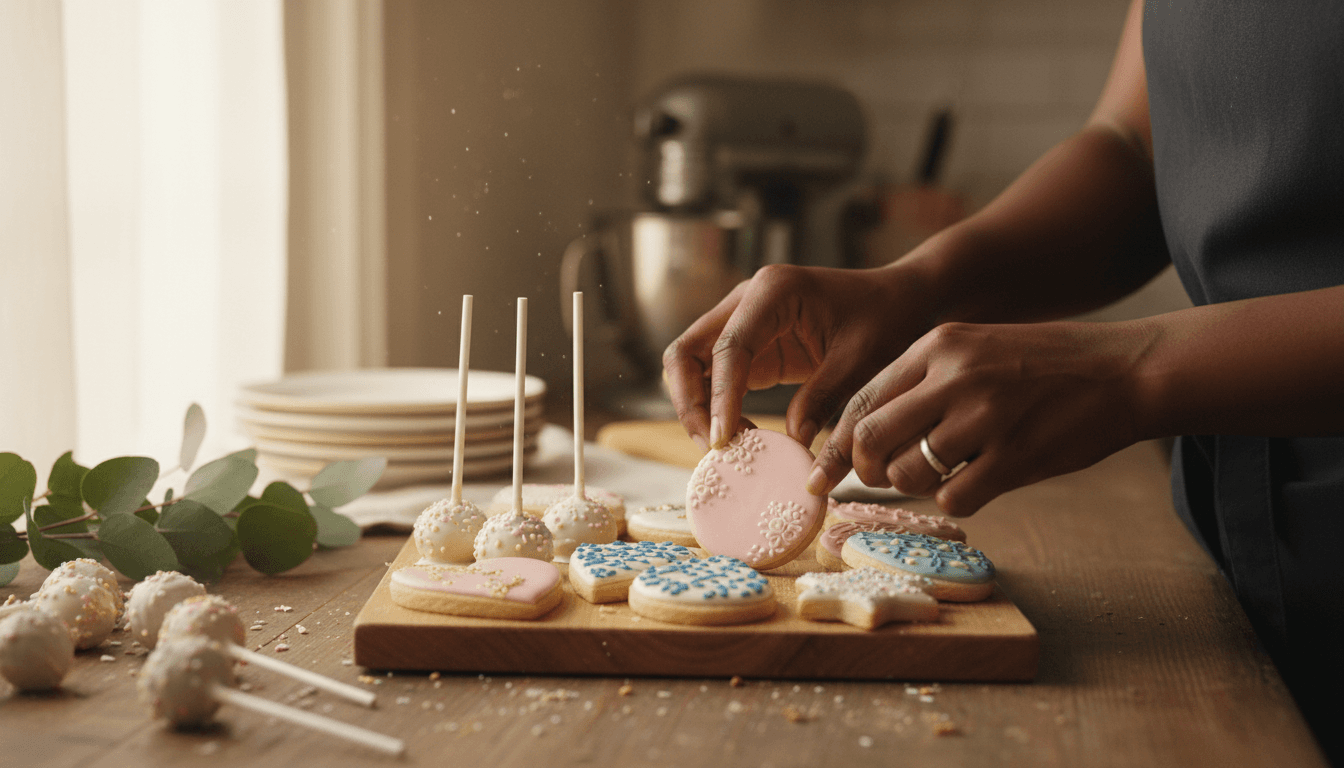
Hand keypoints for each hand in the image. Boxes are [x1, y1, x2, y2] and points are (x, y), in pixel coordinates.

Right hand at [662, 263, 934, 451]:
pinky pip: (714, 378)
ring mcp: (742, 322)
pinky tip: (741, 437)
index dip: (721, 397)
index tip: (724, 440)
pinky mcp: (749, 346)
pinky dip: (717, 408)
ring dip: (697, 408)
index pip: (730, 347)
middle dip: (691, 403)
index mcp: (773, 291)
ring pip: (691, 366)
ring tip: (726, 448)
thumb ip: (823, 397)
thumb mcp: (861, 360)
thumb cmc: (884, 320)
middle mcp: (746, 300)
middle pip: (687, 352)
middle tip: (713, 446)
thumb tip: (790, 442)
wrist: (897, 301)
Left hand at [807, 319, 1154, 516]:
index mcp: (938, 346)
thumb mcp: (976, 348)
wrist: (1124, 371)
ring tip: (940, 473)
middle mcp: (954, 377)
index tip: (827, 470)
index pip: (862, 400)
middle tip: (878, 479)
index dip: (838, 443)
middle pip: (873, 439)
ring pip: (908, 473)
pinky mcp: (1014, 456)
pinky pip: (953, 498)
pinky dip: (954, 499)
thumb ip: (924, 381)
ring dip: (914, 484)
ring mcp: (985, 417)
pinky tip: (976, 482)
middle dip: (865, 470)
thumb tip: (867, 433)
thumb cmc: (1043, 365)